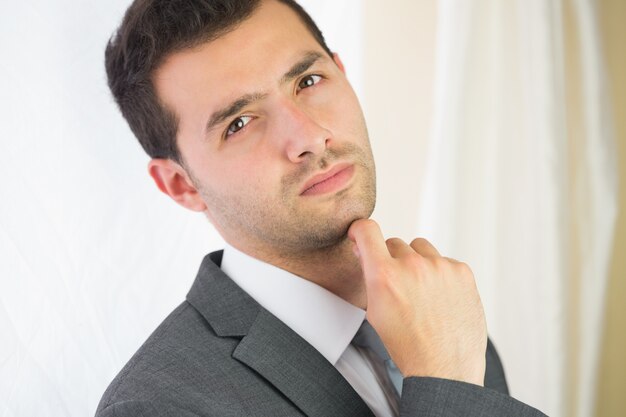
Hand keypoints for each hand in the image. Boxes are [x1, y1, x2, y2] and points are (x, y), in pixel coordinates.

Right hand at [348, 219, 486, 385]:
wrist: (445, 368)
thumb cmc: (407, 344)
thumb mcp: (374, 311)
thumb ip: (370, 275)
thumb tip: (365, 249)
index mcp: (385, 276)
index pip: (367, 230)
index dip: (359, 230)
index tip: (360, 236)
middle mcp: (412, 266)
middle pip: (395, 243)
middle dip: (392, 260)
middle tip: (399, 287)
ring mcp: (440, 267)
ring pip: (420, 248)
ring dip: (417, 262)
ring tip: (422, 292)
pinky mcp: (462, 271)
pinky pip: (444, 260)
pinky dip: (440, 274)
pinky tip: (441, 297)